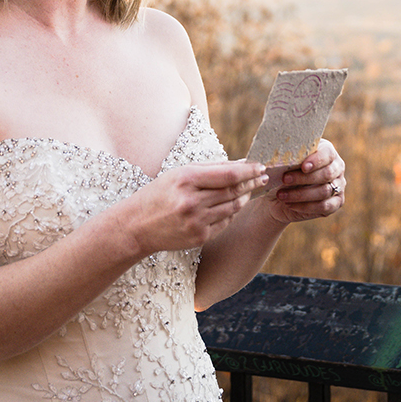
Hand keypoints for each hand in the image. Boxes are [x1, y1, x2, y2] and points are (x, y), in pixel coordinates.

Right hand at [124, 161, 267, 254]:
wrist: (137, 226)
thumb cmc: (159, 194)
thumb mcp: (179, 174)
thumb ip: (211, 168)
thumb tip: (241, 164)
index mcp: (186, 179)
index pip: (228, 174)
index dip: (248, 170)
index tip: (260, 166)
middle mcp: (192, 201)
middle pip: (233, 191)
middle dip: (251, 183)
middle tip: (263, 177)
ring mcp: (196, 222)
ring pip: (233, 207)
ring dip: (245, 198)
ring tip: (250, 190)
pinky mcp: (199, 237)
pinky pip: (224, 222)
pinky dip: (232, 213)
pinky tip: (233, 206)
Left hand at [266, 139, 345, 224]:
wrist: (278, 195)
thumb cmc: (282, 173)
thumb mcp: (285, 163)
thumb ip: (290, 158)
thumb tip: (285, 157)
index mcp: (327, 152)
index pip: (327, 154)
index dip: (316, 161)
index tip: (303, 167)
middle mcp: (336, 168)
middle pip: (327, 174)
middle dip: (304, 178)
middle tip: (285, 179)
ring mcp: (338, 186)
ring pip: (324, 191)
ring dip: (300, 194)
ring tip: (282, 195)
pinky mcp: (335, 203)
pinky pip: (324, 206)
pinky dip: (306, 206)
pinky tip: (290, 204)